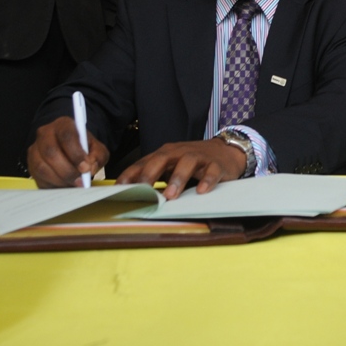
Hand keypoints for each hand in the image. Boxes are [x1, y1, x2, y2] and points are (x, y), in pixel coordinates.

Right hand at [27, 117, 108, 188]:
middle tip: (80, 181)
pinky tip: (65, 185)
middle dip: (67, 170)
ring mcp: (35, 150)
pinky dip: (53, 185)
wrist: (72, 153)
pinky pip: (38, 179)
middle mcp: (45, 134)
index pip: (66, 136)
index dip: (76, 153)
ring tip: (74, 184)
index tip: (85, 168)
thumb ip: (98, 155)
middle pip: (50, 151)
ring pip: (41, 167)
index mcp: (63, 125)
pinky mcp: (31, 166)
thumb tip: (90, 167)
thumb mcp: (97, 149)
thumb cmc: (85, 149)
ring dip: (60, 180)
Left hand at [116, 139, 248, 199]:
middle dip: (151, 173)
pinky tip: (202, 191)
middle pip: (163, 158)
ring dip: (177, 178)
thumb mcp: (171, 166)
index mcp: (165, 154)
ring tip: (170, 195)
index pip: (144, 162)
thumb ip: (155, 177)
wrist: (226, 151)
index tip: (119, 189)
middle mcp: (180, 152)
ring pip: (187, 163)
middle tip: (142, 190)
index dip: (131, 174)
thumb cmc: (193, 161)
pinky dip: (207, 180)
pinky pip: (212, 171)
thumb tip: (131, 194)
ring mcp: (199, 157)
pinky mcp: (216, 164)